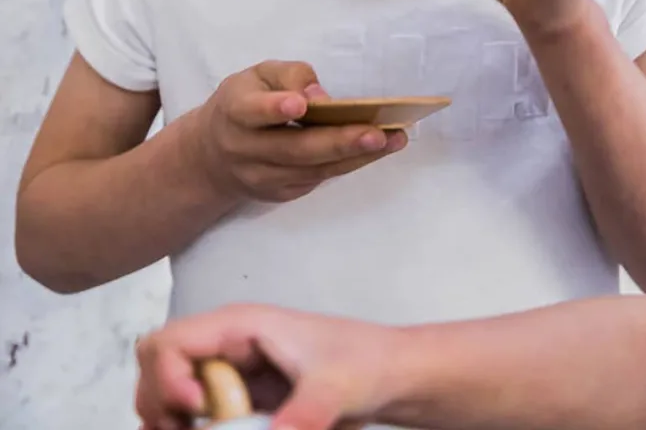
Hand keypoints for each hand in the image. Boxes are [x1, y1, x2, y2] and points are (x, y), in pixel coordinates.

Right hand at [135, 303, 399, 429]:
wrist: (388, 374)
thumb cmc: (365, 363)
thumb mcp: (338, 388)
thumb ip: (306, 413)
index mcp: (243, 325)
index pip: (170, 340)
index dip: (166, 378)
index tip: (196, 412)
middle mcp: (227, 342)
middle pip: (156, 364)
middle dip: (158, 402)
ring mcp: (230, 369)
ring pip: (166, 387)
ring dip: (167, 417)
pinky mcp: (238, 394)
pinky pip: (190, 409)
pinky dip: (184, 425)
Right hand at [189, 61, 406, 203]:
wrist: (212, 157)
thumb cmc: (245, 103)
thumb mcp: (257, 76)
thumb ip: (288, 77)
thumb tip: (320, 96)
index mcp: (235, 112)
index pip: (251, 111)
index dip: (274, 109)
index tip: (299, 105)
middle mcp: (246, 150)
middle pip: (294, 149)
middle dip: (338, 142)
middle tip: (377, 133)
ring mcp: (263, 178)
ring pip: (314, 169)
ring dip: (357, 156)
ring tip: (394, 139)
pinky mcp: (281, 193)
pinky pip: (319, 178)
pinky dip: (350, 164)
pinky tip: (378, 150)